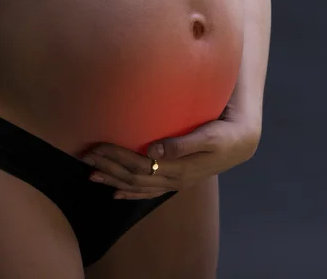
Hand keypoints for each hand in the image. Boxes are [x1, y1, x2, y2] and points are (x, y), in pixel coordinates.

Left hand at [81, 103, 260, 199]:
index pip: (139, 166)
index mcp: (179, 168)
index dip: (115, 158)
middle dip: (108, 167)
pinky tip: (116, 193)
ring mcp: (174, 182)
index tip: (96, 147)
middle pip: (133, 177)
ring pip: (137, 186)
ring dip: (113, 180)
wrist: (241, 143)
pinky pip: (149, 190)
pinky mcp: (176, 179)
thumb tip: (154, 150)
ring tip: (91, 174)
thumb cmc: (226, 134)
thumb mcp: (210, 136)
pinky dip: (131, 193)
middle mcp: (173, 179)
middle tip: (85, 156)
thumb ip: (184, 143)